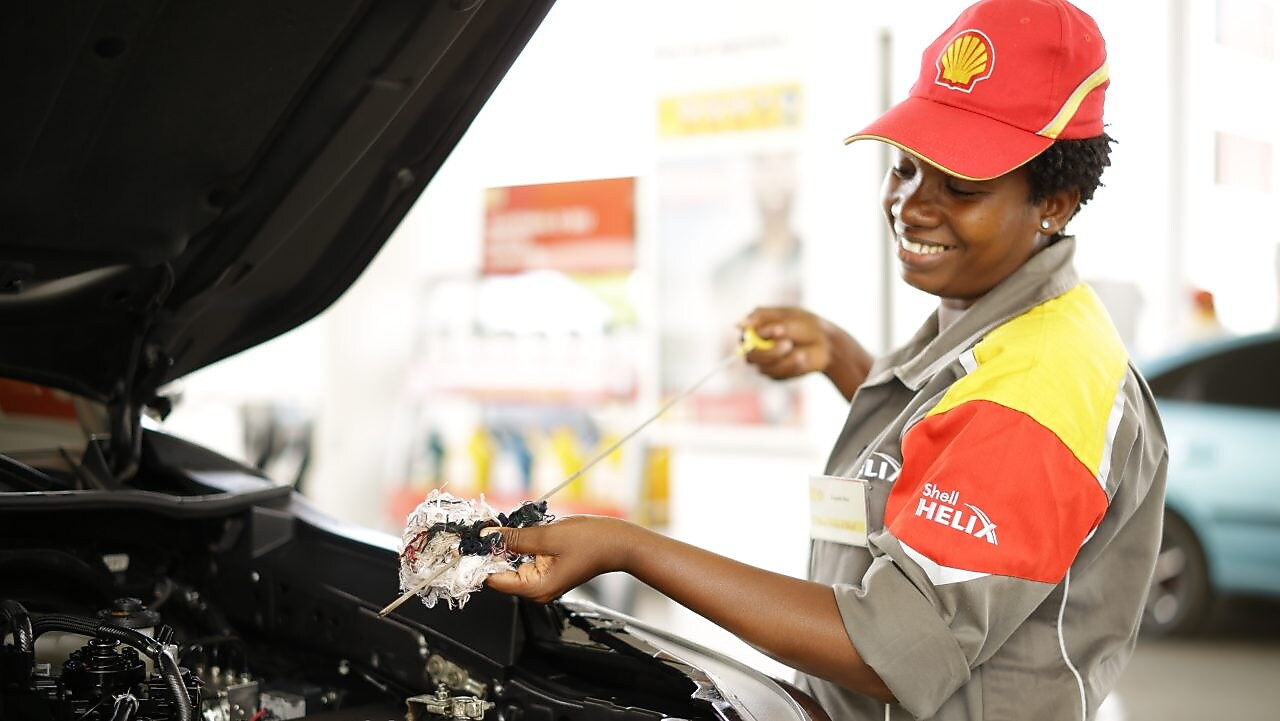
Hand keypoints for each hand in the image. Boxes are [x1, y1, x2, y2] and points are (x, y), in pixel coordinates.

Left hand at [484, 516, 634, 603]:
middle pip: (501, 571)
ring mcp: (543, 580)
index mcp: (536, 588)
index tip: (470, 541)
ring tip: (504, 525)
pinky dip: (520, 543)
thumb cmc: (592, 542)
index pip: (493, 578)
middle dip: (493, 548)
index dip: (480, 559)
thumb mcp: (547, 536)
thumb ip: (514, 537)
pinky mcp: (548, 569)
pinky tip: (521, 529)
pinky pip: (525, 557)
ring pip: (512, 562)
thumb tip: (488, 536)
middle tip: (486, 526)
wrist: (619, 542)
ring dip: (507, 543)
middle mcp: (537, 589)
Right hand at [738, 307, 836, 379]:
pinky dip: (791, 365)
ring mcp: (765, 363)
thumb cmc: (805, 325)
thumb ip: (764, 321)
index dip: (753, 339)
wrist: (826, 342)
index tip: (772, 334)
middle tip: (787, 344)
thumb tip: (739, 325)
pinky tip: (802, 357)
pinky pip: (777, 375)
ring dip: (783, 359)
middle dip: (769, 352)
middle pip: (750, 357)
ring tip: (800, 351)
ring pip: (763, 368)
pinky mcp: (775, 375)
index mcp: (755, 330)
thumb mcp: (787, 316)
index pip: (743, 338)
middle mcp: (756, 348)